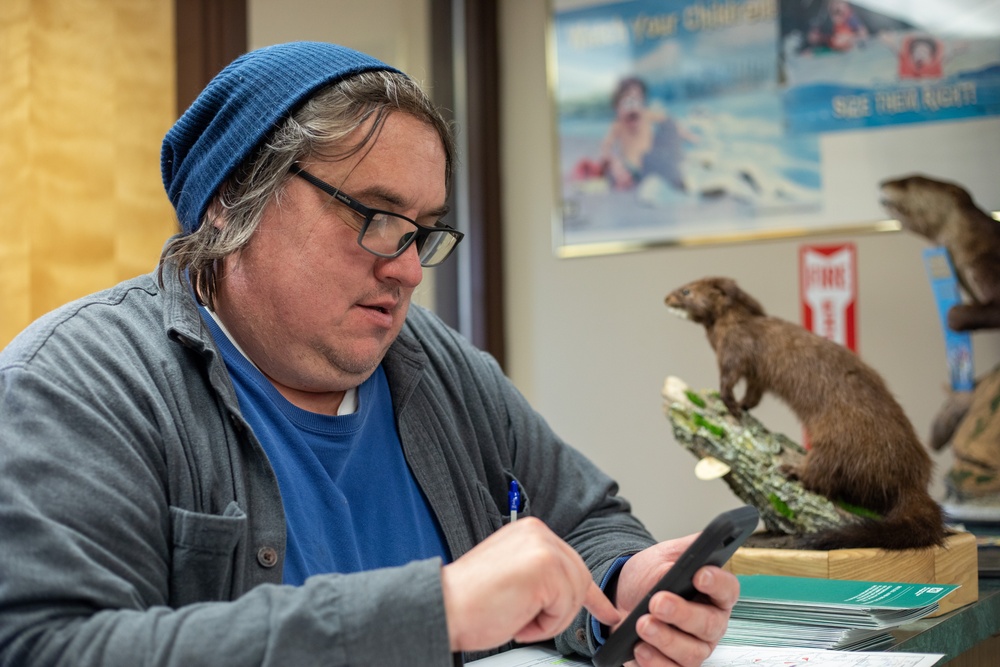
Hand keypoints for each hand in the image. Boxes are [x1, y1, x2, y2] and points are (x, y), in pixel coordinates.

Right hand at [441, 517, 620, 652]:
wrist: (445, 608)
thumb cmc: (471, 601)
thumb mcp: (514, 576)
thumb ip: (542, 574)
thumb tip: (574, 591)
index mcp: (532, 531)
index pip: (573, 563)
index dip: (590, 595)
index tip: (607, 612)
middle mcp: (540, 533)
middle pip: (580, 580)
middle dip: (560, 611)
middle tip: (529, 621)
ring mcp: (544, 548)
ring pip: (575, 596)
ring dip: (548, 620)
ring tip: (517, 617)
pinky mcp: (545, 567)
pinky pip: (565, 608)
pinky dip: (544, 625)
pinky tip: (518, 618)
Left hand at [614, 535, 739, 666]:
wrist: (623, 595)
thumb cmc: (651, 575)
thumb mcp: (665, 555)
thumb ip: (683, 553)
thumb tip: (691, 557)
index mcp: (715, 592)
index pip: (728, 589)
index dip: (717, 583)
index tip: (699, 574)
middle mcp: (711, 623)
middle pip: (708, 625)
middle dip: (682, 614)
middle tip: (657, 601)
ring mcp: (695, 648)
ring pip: (691, 653)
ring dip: (665, 639)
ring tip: (642, 624)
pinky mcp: (674, 664)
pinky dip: (655, 662)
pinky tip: (639, 648)